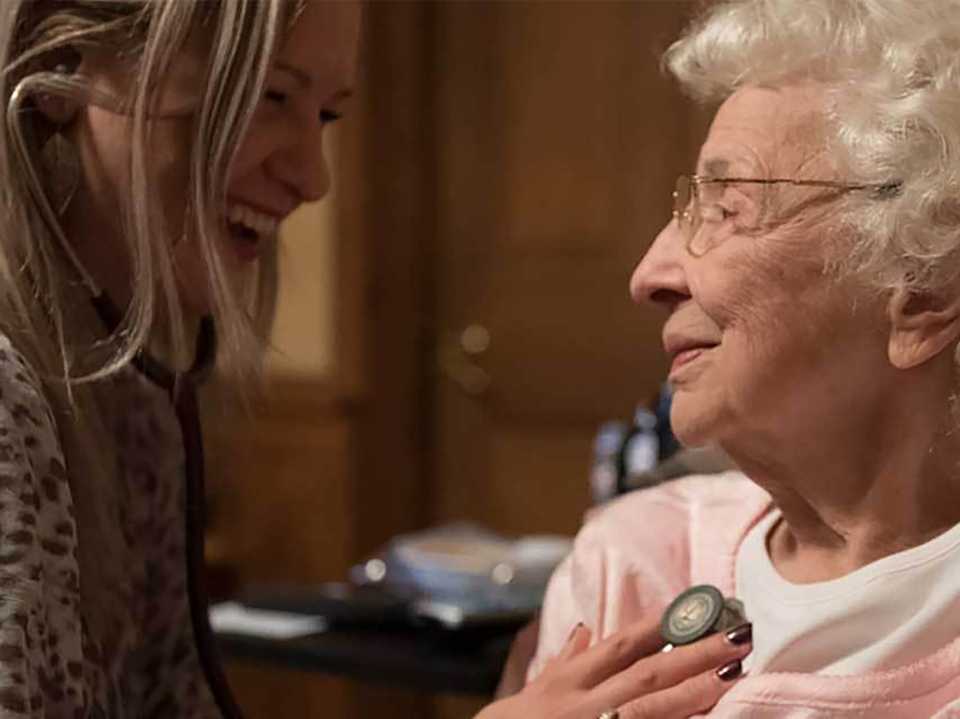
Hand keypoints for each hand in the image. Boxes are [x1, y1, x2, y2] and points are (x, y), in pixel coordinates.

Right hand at [475, 616, 751, 718]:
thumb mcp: (541, 685)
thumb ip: (566, 657)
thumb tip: (584, 628)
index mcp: (572, 677)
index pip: (622, 644)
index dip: (660, 625)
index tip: (697, 605)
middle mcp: (587, 701)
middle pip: (648, 672)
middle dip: (694, 652)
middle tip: (738, 634)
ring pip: (652, 707)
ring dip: (694, 691)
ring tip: (733, 672)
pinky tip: (706, 718)